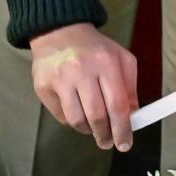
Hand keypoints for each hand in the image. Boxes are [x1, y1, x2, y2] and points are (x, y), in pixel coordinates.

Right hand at [29, 23, 138, 150]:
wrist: (60, 32)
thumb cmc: (96, 48)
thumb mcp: (122, 59)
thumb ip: (130, 86)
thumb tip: (133, 115)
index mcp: (106, 64)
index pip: (116, 104)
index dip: (122, 128)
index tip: (125, 144)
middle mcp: (81, 72)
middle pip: (96, 115)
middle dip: (105, 135)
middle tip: (109, 142)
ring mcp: (59, 80)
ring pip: (76, 120)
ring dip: (88, 131)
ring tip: (95, 130)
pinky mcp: (42, 88)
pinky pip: (60, 116)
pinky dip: (73, 121)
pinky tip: (79, 116)